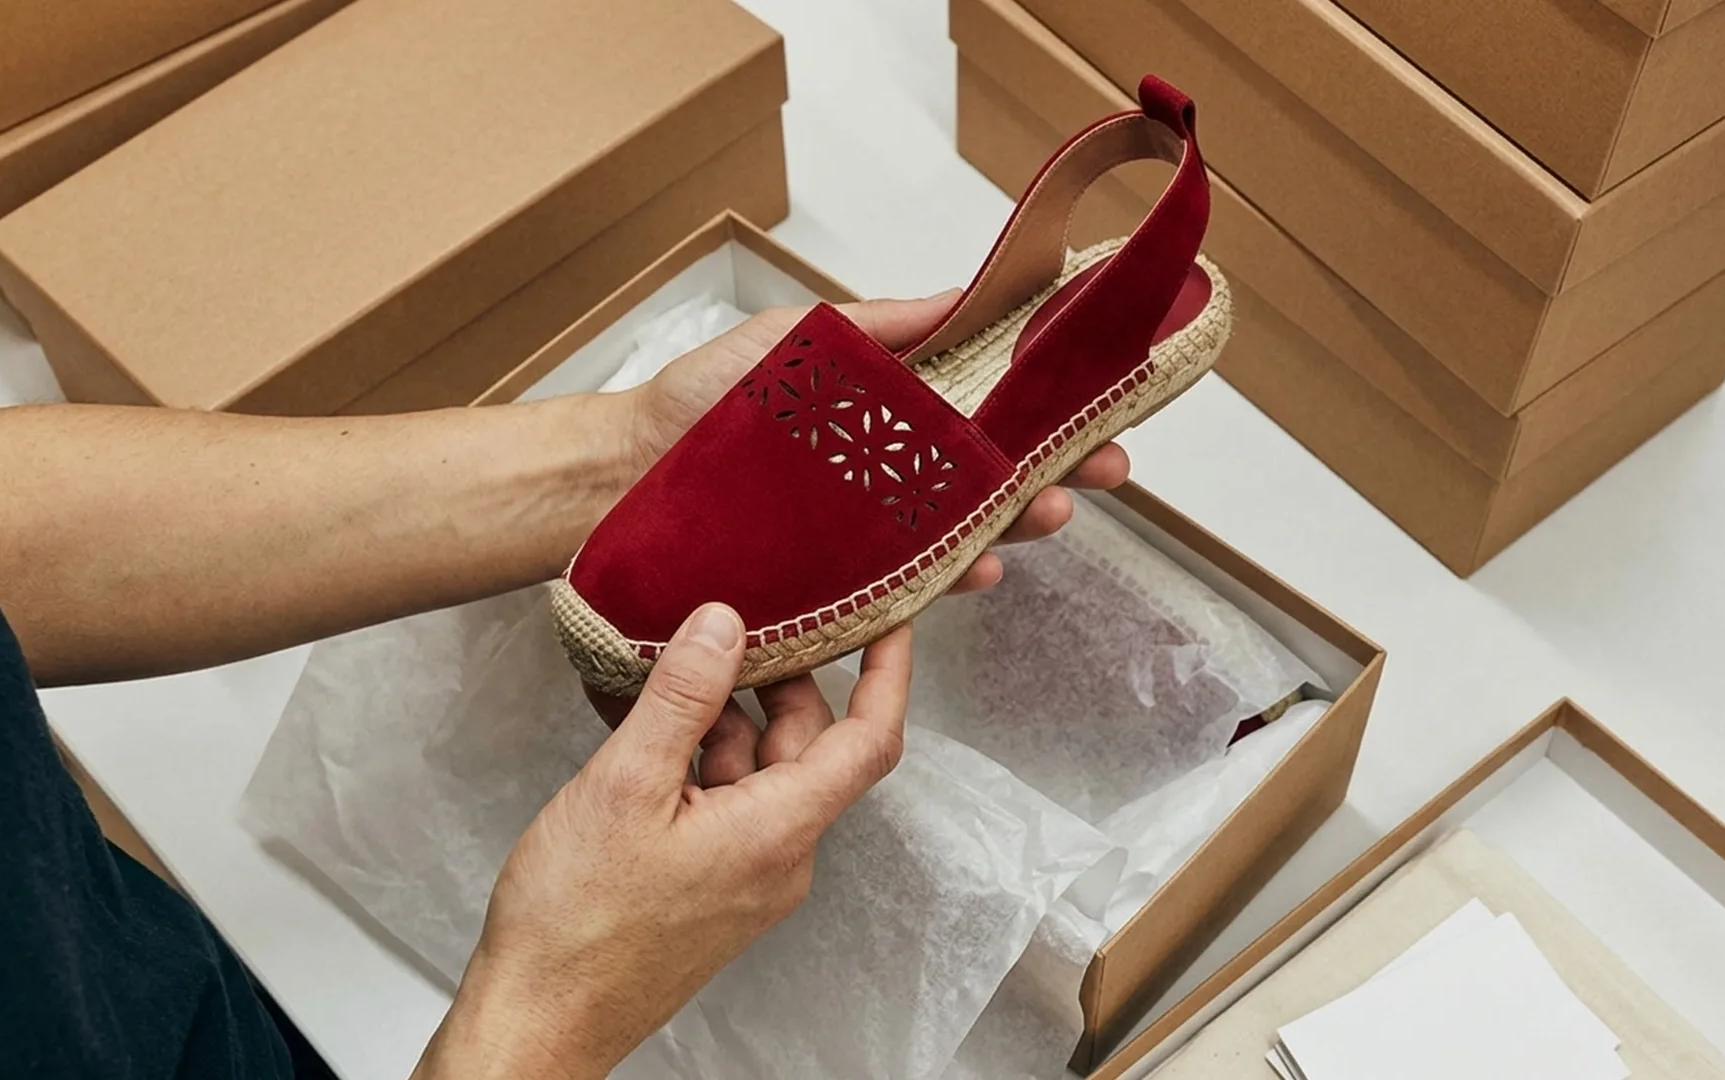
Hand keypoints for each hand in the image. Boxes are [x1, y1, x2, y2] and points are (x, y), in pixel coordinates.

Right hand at [413, 604, 911, 1079]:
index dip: (887, 671)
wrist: (539, 1019)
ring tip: (663, 663)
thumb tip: (724, 624)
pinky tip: (640, 720)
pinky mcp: (711, 882)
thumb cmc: (577, 925)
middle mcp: (779, 854)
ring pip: (757, 767)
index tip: (888, 617)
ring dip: (719, 714)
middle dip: (776, 677)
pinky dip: (692, 754)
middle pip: (807, 743)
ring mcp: (746, 871)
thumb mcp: (624, 786)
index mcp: (779, 830)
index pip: (869, 738)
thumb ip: (681, 699)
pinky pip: (722, 798)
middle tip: (735, 618)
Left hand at [620, 292, 1131, 592]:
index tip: (1097, 406)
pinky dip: (950, 581)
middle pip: (991, 476)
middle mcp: (886, 476)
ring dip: (1018, 524)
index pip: (984, 411)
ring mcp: (867, 532)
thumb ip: (880, 325)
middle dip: (1057, 472)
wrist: (619, 474)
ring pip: (964, 533)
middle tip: (1105, 469)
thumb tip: (963, 296)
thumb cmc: (696, 403)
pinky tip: (979, 574)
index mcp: (886, 412)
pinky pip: (909, 586)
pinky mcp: (839, 582)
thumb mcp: (793, 339)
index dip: (1045, 410)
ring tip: (1052, 513)